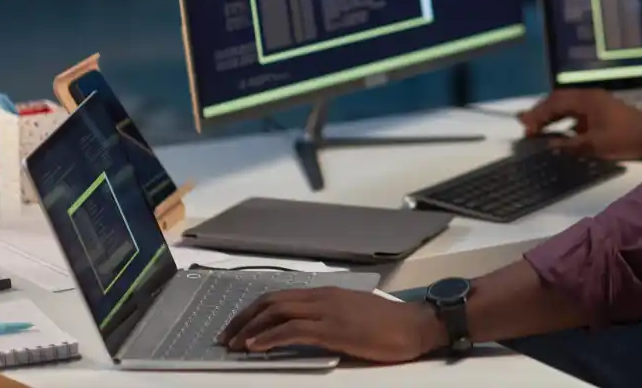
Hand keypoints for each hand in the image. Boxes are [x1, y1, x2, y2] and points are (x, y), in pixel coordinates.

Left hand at [218, 287, 441, 361]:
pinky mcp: (334, 329)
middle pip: (272, 301)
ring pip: (278, 312)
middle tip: (226, 337)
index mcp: (326, 294)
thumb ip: (329, 318)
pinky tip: (256, 346)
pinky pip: (293, 330)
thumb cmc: (390, 325)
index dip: (254, 310)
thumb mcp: (354, 316)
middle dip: (244, 318)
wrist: (415, 326)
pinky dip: (270, 337)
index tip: (237, 326)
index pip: (280, 296)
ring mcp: (328, 312)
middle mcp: (323, 297)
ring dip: (251, 328)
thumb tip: (306, 329)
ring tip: (234, 344)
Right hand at [518, 88, 641, 159]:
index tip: (527, 129)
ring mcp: (596, 103)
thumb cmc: (625, 139)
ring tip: (536, 127)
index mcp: (586, 99)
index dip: (538, 115)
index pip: (555, 102)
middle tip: (525, 125)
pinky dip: (563, 119)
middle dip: (541, 112)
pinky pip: (576, 112)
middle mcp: (589, 96)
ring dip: (551, 115)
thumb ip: (570, 144)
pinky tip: (558, 131)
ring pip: (567, 105)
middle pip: (559, 100)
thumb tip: (549, 146)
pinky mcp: (602, 112)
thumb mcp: (595, 145)